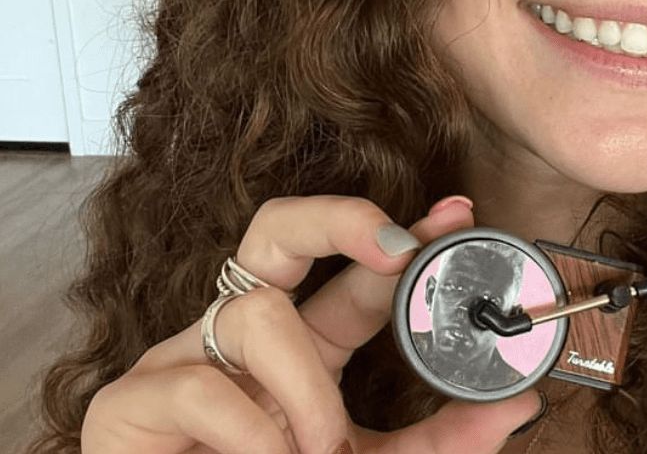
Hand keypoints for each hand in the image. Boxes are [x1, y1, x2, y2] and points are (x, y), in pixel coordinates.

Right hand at [80, 195, 542, 453]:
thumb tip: (517, 405)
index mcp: (303, 345)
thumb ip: (439, 441)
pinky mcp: (130, 405)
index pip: (354, 272)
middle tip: (395, 248)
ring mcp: (185, 360)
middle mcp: (245, 335)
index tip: (457, 215)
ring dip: (303, 386)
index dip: (402, 236)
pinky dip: (250, 432)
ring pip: (257, 313)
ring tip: (319, 446)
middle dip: (336, 217)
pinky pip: (202, 386)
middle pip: (278, 228)